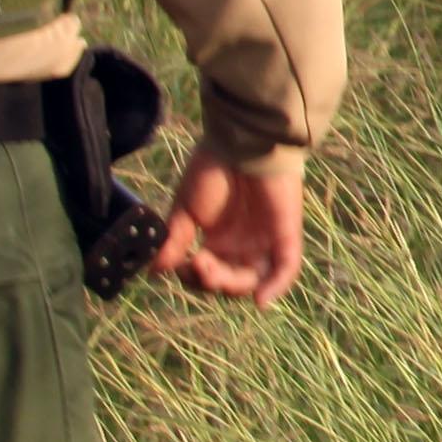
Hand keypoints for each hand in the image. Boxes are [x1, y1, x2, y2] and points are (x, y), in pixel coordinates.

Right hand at [151, 139, 303, 303]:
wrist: (241, 142)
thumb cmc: (212, 169)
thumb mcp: (186, 210)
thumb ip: (175, 241)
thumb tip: (155, 272)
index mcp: (218, 242)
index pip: (206, 275)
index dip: (192, 277)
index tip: (179, 264)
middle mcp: (242, 247)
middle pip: (229, 282)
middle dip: (210, 281)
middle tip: (197, 263)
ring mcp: (266, 242)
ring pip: (254, 280)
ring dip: (233, 285)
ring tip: (212, 272)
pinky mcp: (286, 235)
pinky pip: (286, 269)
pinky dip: (275, 287)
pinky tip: (260, 299)